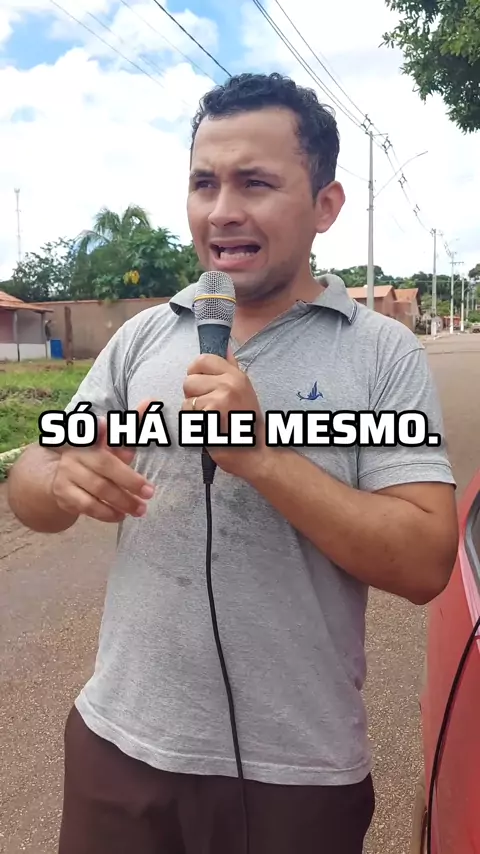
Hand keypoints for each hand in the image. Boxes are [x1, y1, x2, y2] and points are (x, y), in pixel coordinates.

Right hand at [51, 400, 155, 522]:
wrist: (65, 480)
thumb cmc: (100, 460)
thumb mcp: (116, 446)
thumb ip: (132, 428)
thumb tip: (152, 401)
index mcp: (92, 436)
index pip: (101, 429)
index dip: (105, 428)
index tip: (110, 425)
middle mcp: (78, 451)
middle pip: (105, 465)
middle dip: (130, 480)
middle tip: (150, 493)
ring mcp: (67, 472)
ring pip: (98, 488)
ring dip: (122, 501)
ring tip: (140, 509)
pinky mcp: (63, 492)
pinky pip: (87, 505)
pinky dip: (106, 512)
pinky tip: (120, 515)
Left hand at [182, 351, 268, 477]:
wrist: (256, 453)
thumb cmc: (248, 425)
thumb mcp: (245, 391)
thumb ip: (232, 368)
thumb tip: (226, 346)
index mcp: (236, 375)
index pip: (202, 360)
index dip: (195, 373)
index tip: (201, 387)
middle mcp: (230, 383)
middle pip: (188, 381)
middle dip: (193, 397)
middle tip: (210, 410)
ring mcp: (220, 399)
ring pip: (186, 401)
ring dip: (193, 413)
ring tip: (212, 421)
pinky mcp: (211, 415)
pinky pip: (188, 415)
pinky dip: (194, 425)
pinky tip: (210, 429)